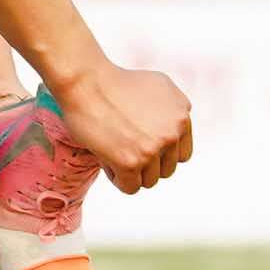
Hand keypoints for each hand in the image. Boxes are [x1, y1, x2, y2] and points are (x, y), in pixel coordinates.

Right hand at [59, 61, 194, 192]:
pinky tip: (106, 157)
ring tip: (113, 149)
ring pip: (149, 181)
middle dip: (145, 163)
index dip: (159, 153)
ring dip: (131, 172)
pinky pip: (131, 187)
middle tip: (122, 145)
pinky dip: (117, 178)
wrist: (86, 82)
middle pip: (166, 170)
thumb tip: (176, 132)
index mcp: (183, 115)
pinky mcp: (133, 161)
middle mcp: (174, 132)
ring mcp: (155, 148)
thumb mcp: (158, 86)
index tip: (140, 143)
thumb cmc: (114, 83)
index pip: (181, 154)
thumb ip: (173, 110)